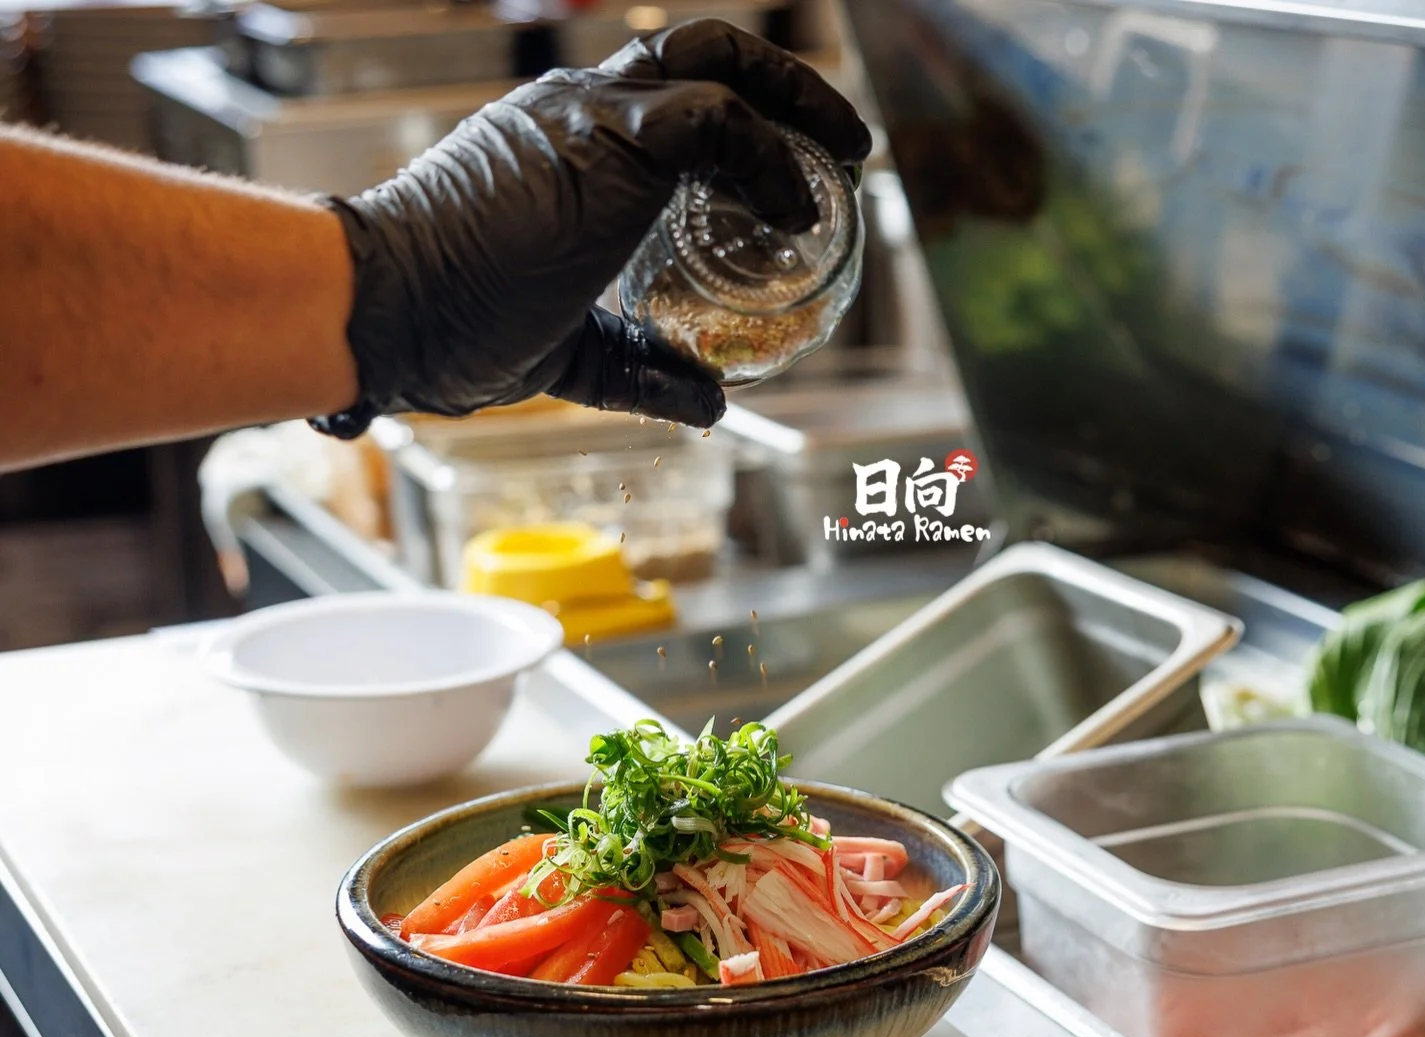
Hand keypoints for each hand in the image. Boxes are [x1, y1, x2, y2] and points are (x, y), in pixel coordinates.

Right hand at [311, 19, 870, 439]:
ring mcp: (589, 117)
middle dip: (788, 88)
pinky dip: (768, 161)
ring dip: (796, 105)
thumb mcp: (573, 354)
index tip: (792, 175)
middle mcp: (580, 111)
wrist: (387, 312)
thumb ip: (642, 370)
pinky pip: (716, 120)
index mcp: (570, 147)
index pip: (671, 98)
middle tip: (845, 144)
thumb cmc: (455, 329)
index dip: (743, 123)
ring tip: (846, 162)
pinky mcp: (603, 141)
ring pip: (717, 63)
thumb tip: (711, 406)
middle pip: (705, 52)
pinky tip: (795, 211)